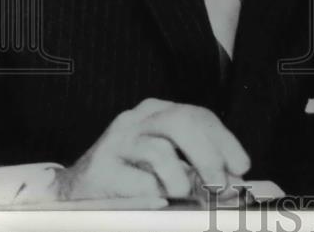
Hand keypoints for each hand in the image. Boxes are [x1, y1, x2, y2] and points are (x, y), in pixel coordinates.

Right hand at [52, 98, 249, 200]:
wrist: (72, 194)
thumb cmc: (127, 179)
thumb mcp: (166, 166)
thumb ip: (196, 168)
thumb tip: (232, 181)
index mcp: (157, 113)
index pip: (199, 116)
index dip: (225, 141)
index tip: (241, 166)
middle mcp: (137, 120)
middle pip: (182, 123)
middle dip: (209, 155)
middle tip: (220, 185)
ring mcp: (117, 142)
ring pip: (161, 150)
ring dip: (180, 179)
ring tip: (180, 194)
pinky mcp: (100, 169)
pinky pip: (137, 181)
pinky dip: (153, 194)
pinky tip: (154, 200)